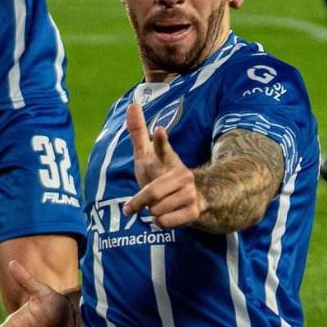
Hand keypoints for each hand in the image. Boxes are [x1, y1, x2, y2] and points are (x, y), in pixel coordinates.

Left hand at [122, 100, 202, 227]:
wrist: (192, 199)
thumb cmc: (162, 174)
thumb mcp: (148, 155)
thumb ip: (138, 132)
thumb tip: (132, 103)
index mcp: (168, 160)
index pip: (162, 149)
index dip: (160, 141)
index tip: (158, 130)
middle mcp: (182, 175)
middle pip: (151, 194)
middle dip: (141, 202)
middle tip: (138, 204)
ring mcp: (190, 193)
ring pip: (156, 210)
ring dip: (152, 212)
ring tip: (162, 205)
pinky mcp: (194, 211)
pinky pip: (164, 222)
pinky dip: (160, 222)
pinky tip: (168, 215)